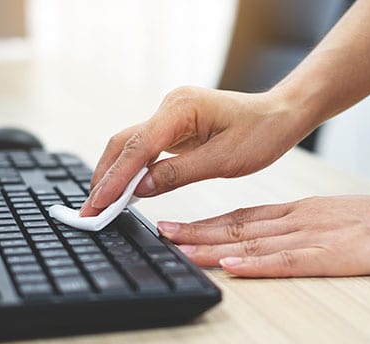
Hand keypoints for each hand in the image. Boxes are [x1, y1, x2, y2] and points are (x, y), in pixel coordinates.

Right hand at [80, 86, 310, 215]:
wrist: (280, 115)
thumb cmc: (261, 132)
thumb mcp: (223, 160)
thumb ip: (178, 173)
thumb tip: (139, 188)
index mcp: (181, 108)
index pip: (138, 146)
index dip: (116, 177)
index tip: (100, 203)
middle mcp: (170, 107)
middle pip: (124, 142)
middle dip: (105, 177)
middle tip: (90, 211)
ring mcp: (170, 115)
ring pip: (130, 145)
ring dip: (114, 174)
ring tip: (100, 206)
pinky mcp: (174, 127)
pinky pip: (144, 148)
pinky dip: (130, 170)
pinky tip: (123, 190)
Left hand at [156, 191, 369, 276]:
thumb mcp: (331, 217)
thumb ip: (299, 226)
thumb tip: (264, 239)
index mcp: (298, 211)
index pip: (242, 216)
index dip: (207, 222)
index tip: (177, 226)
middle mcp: (297, 221)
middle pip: (238, 226)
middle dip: (197, 231)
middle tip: (163, 233)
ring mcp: (313, 237)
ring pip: (253, 241)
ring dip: (213, 246)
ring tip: (180, 247)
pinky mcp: (333, 256)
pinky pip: (288, 260)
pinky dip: (257, 263)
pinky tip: (232, 264)